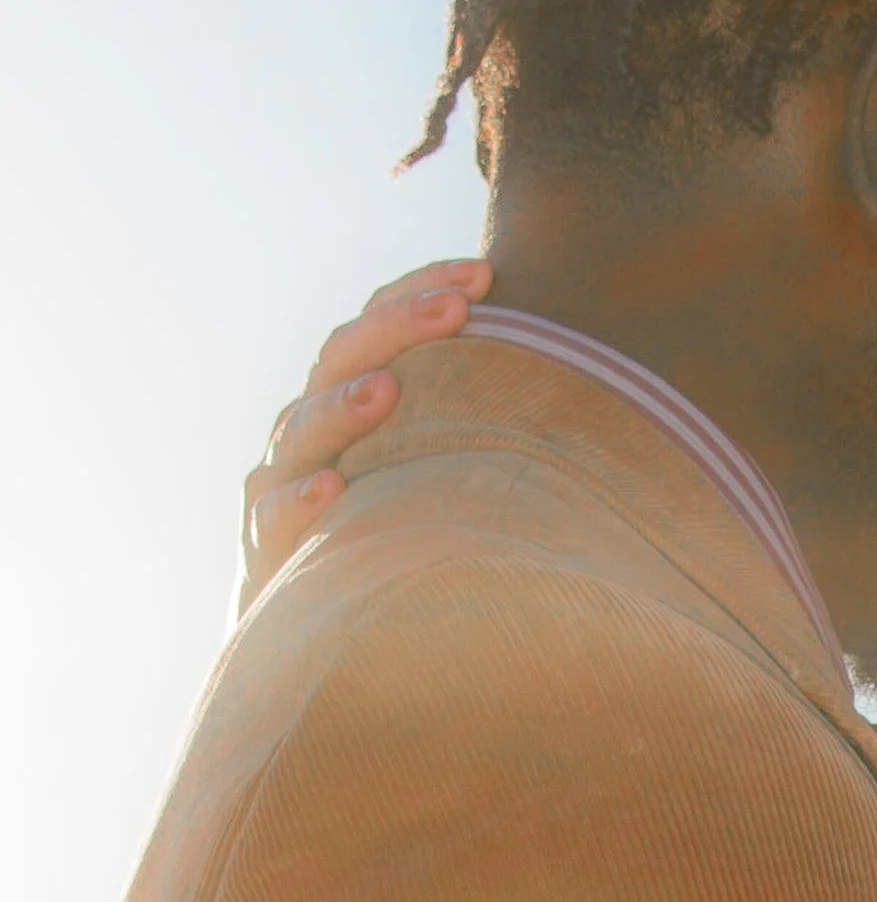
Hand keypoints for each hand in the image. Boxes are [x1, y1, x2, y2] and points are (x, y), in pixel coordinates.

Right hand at [240, 259, 489, 607]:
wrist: (319, 626)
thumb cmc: (400, 534)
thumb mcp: (438, 468)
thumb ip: (477, 422)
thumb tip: (588, 380)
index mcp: (351, 393)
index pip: (378, 323)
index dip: (420, 290)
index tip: (483, 275)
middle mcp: (312, 426)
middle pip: (342, 358)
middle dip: (396, 328)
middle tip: (453, 309)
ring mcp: (281, 480)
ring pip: (305, 430)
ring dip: (344, 409)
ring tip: (386, 392)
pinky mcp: (264, 546)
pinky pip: (275, 518)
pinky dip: (300, 502)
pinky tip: (331, 490)